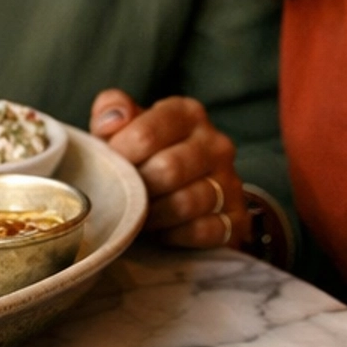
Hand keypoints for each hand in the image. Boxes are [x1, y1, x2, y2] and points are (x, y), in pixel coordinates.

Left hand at [89, 88, 247, 248]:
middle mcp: (216, 144)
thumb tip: (111, 121)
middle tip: (122, 197)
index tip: (110, 167)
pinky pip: (202, 231)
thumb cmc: (145, 156)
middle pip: (167, 170)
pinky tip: (161, 231)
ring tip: (138, 215)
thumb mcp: (124, 126)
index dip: (118, 157)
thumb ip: (112, 110)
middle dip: (136, 189)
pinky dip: (174, 235)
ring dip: (152, 216)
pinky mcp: (237, 218)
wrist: (178, 192)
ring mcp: (231, 181)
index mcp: (188, 114)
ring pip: (184, 203)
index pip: (145, 135)